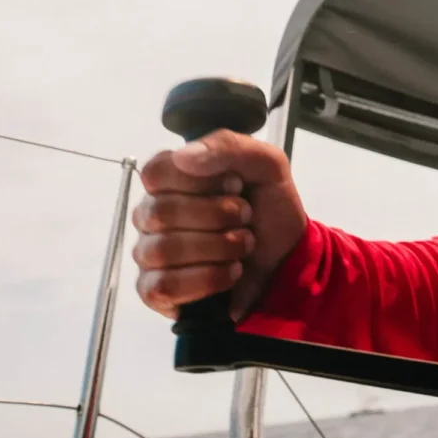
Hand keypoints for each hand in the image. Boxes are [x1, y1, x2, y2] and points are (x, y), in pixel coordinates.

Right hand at [132, 131, 308, 320]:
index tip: (234, 186)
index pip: (156, 172)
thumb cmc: (269, 211)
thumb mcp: (267, 166)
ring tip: (242, 245)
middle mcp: (151, 215)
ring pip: (164, 250)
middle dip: (219, 215)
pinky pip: (164, 286)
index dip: (200, 181)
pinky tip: (229, 272)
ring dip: (219, 247)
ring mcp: (149, 253)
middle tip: (245, 217)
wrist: (288, 258)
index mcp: (171, 180)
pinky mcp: (155, 290)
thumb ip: (229, 147)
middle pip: (161, 212)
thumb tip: (184, 157)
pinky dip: (208, 279)